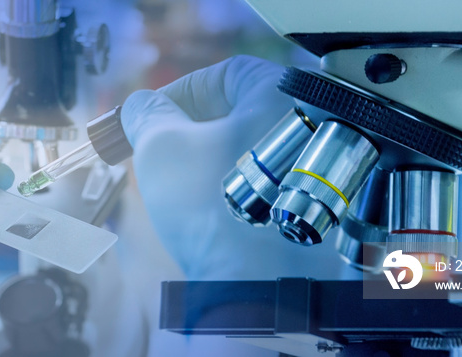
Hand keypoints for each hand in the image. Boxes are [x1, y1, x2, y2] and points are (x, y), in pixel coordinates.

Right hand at [122, 55, 350, 279]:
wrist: (260, 291)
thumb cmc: (214, 208)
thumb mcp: (163, 148)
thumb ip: (146, 114)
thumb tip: (139, 106)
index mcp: (286, 96)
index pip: (226, 75)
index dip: (179, 93)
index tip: (151, 117)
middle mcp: (317, 127)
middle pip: (243, 115)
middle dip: (196, 132)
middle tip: (163, 154)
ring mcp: (322, 172)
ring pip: (256, 153)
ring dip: (215, 163)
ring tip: (185, 189)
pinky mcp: (319, 210)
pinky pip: (272, 186)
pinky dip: (240, 191)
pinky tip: (216, 214)